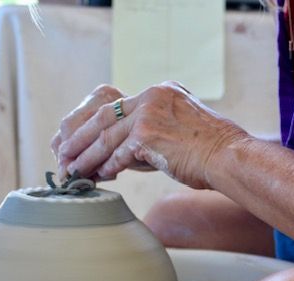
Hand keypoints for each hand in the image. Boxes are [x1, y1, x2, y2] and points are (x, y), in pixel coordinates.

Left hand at [53, 81, 248, 188]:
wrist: (228, 157)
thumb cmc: (211, 151)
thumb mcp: (182, 127)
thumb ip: (154, 131)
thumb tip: (124, 153)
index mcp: (161, 91)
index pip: (118, 107)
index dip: (96, 126)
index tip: (82, 139)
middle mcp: (152, 96)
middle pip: (104, 117)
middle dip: (80, 138)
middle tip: (65, 154)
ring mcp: (149, 114)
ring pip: (106, 137)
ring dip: (87, 156)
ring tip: (73, 170)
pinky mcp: (147, 135)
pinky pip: (118, 154)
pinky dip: (106, 167)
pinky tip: (99, 177)